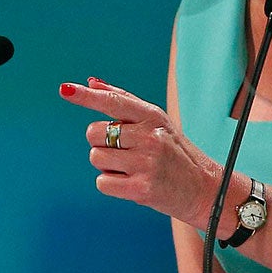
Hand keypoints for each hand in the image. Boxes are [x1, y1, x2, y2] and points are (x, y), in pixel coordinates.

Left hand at [61, 77, 224, 234]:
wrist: (206, 190)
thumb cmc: (175, 153)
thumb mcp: (156, 121)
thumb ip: (122, 100)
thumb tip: (90, 82)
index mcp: (152, 116)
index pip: (113, 101)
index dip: (86, 96)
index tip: (65, 90)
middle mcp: (150, 136)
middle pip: (94, 133)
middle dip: (100, 142)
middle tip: (125, 151)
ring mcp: (146, 163)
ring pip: (96, 157)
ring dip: (106, 165)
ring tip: (131, 168)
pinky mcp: (142, 189)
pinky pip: (102, 182)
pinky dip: (110, 184)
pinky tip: (130, 183)